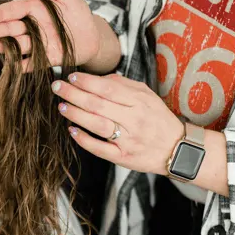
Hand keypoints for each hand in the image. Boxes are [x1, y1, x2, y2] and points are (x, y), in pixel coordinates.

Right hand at [0, 0, 100, 71]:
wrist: (93, 34)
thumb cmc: (78, 11)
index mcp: (33, 9)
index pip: (14, 10)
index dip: (0, 14)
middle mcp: (31, 27)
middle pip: (11, 28)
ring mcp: (37, 44)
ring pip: (18, 45)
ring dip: (2, 46)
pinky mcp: (45, 59)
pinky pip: (32, 63)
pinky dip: (23, 65)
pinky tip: (12, 66)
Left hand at [51, 72, 183, 175]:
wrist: (177, 150)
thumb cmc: (158, 119)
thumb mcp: (148, 96)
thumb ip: (124, 85)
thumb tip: (99, 78)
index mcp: (140, 102)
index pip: (108, 88)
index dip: (87, 82)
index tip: (72, 77)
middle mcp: (134, 120)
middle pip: (98, 105)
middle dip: (74, 94)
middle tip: (57, 87)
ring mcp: (128, 140)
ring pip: (97, 125)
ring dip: (76, 115)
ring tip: (62, 106)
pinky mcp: (124, 158)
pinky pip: (100, 149)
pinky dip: (84, 140)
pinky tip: (72, 131)